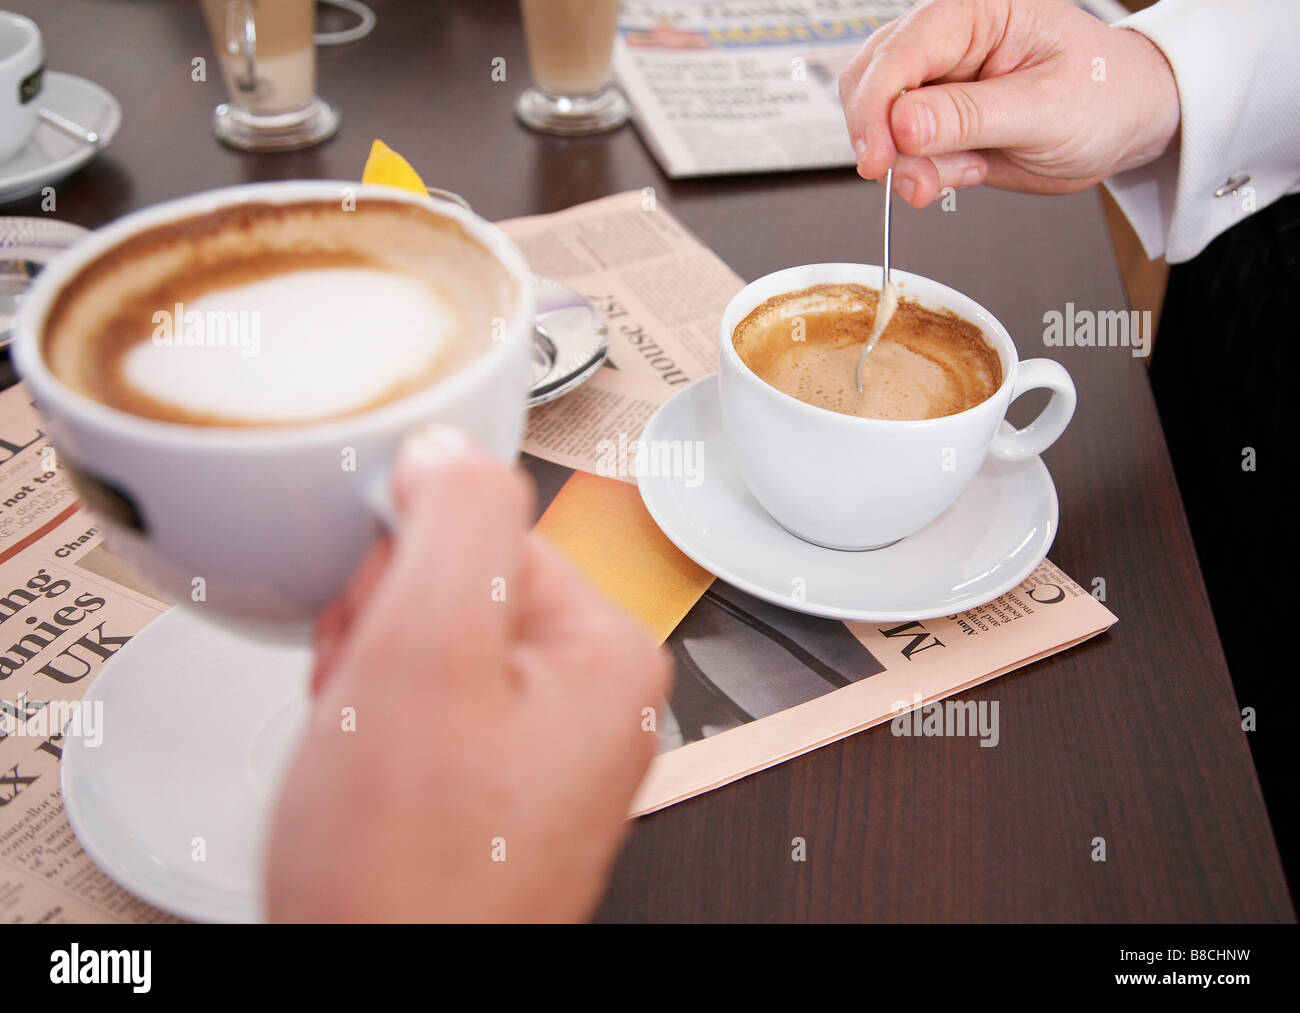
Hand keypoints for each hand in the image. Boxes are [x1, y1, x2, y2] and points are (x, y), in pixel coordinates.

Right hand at [266, 425, 672, 921]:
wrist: (380, 988)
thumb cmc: (409, 867)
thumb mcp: (425, 651)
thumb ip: (452, 519)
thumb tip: (447, 446)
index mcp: (609, 652)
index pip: (486, 530)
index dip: (401, 569)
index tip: (374, 617)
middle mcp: (597, 700)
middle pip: (461, 589)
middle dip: (386, 627)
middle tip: (365, 694)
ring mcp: (551, 750)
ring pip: (435, 651)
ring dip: (375, 679)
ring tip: (362, 744)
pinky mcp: (504, 790)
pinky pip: (433, 713)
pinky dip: (383, 729)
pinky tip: (369, 774)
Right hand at [839, 0, 1179, 206]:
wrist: (1127, 122)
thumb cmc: (1106, 95)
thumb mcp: (1045, 108)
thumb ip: (970, 116)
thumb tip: (903, 124)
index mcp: (977, 13)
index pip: (900, 51)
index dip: (877, 107)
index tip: (879, 159)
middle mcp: (949, 42)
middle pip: (873, 83)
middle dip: (886, 139)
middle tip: (918, 178)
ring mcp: (939, 84)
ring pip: (881, 123)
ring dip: (909, 164)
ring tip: (966, 171)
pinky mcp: (937, 122)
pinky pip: (903, 152)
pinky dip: (923, 174)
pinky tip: (967, 171)